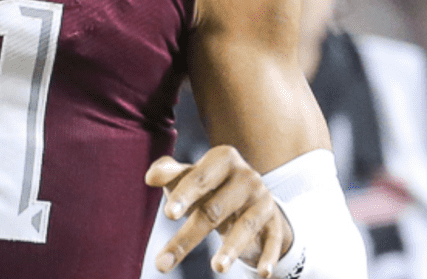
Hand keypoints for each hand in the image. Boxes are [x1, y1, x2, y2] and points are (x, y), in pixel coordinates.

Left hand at [145, 145, 292, 275]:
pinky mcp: (275, 222)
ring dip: (231, 249)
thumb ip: (170, 174)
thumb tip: (150, 177)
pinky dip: (269, 256)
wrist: (250, 197)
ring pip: (245, 226)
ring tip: (217, 269)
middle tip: (164, 262)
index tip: (168, 215)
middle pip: (215, 209)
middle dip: (189, 236)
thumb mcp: (190, 177)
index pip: (201, 178)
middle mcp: (247, 177)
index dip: (184, 195)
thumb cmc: (209, 186)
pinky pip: (273, 240)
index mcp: (223, 158)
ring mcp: (263, 200)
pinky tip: (263, 273)